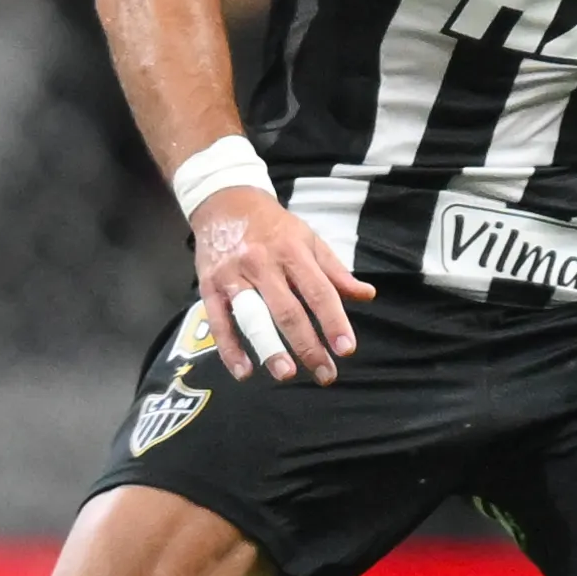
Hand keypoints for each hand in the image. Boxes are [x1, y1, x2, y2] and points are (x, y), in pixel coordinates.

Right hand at [191, 189, 371, 383]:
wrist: (223, 201)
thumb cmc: (273, 226)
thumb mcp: (308, 239)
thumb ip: (335, 271)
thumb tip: (367, 295)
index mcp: (292, 251)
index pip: (318, 291)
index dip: (333, 321)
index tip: (346, 349)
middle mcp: (262, 263)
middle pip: (287, 310)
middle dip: (307, 345)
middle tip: (325, 374)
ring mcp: (233, 275)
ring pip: (252, 316)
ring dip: (268, 347)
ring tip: (286, 374)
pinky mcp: (209, 286)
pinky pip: (219, 321)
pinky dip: (229, 349)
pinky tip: (245, 371)